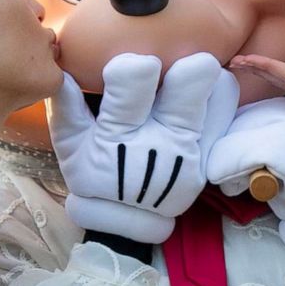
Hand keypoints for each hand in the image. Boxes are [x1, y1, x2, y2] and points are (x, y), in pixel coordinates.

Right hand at [48, 52, 239, 243]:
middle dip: (189, 67)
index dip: (133, 67)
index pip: (131, 82)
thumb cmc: (94, 172)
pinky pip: (226, 116)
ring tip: (195, 77)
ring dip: (210, 79)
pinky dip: (220, 98)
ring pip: (218, 95)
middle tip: (181, 68)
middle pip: (190, 83)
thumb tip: (58, 68)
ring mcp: (189, 149)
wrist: (123, 221)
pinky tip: (208, 93)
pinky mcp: (208, 158)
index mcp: (117, 133)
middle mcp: (158, 139)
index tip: (132, 65)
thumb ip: (65, 106)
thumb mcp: (71, 144)